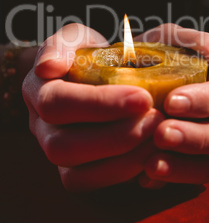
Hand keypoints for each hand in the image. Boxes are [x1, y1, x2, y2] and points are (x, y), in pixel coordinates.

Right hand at [22, 23, 163, 191]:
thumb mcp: (76, 38)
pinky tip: (150, 153)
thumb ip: (61, 45)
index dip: (100, 103)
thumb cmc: (86, 53)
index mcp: (37, 90)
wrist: (92, 73)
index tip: (143, 96)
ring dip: (122, 159)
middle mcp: (40, 126)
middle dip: (115, 136)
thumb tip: (47, 67)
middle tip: (156, 119)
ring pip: (75, 172)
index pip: (58, 102)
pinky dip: (121, 173)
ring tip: (158, 136)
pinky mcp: (71, 170)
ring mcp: (54, 151)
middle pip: (63, 145)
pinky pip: (88, 183)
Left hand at [135, 24, 208, 188]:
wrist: (114, 77)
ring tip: (151, 162)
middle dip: (196, 137)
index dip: (206, 101)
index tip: (172, 101)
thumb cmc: (147, 56)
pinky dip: (166, 179)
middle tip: (161, 133)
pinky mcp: (179, 165)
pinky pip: (183, 182)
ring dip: (184, 165)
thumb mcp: (164, 39)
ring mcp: (198, 146)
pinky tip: (142, 174)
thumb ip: (194, 41)